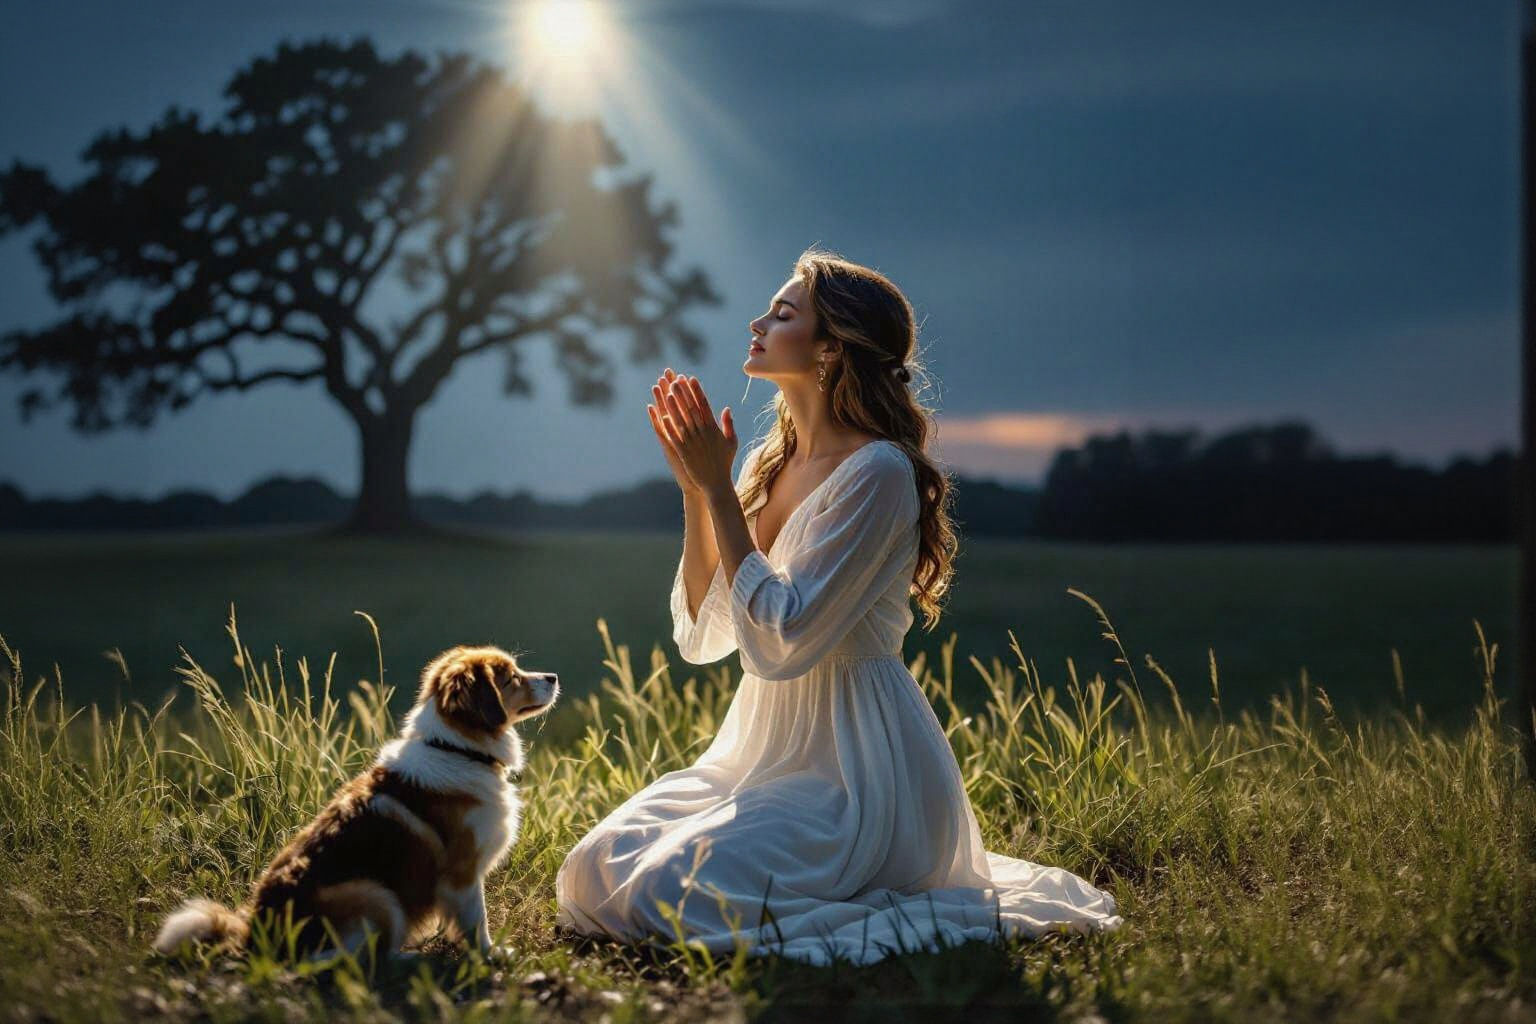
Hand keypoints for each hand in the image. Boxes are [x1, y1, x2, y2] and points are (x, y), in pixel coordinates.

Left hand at [647, 369, 736, 497]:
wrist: (717, 484)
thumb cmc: (724, 463)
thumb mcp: (731, 442)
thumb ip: (728, 424)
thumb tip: (726, 408)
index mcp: (713, 429)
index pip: (704, 405)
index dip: (696, 391)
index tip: (691, 379)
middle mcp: (703, 433)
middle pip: (691, 409)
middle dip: (683, 393)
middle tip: (675, 379)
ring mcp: (693, 443)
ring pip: (682, 420)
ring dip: (674, 406)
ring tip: (666, 393)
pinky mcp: (685, 453)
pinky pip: (675, 437)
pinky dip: (669, 426)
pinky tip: (661, 416)